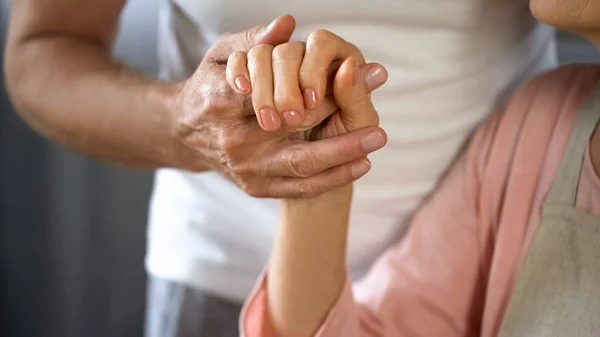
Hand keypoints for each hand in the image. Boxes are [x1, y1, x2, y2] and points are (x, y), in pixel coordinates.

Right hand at [171, 15, 387, 197]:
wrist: (187, 132)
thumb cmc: (211, 86)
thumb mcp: (222, 54)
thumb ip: (254, 40)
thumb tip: (288, 24)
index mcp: (221, 102)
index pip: (276, 95)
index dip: (317, 90)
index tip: (352, 79)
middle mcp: (233, 140)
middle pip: (293, 134)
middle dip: (338, 131)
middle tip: (378, 128)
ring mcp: (244, 168)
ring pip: (300, 165)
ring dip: (342, 157)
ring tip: (374, 145)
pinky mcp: (254, 187)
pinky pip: (298, 188)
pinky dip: (331, 179)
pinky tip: (359, 166)